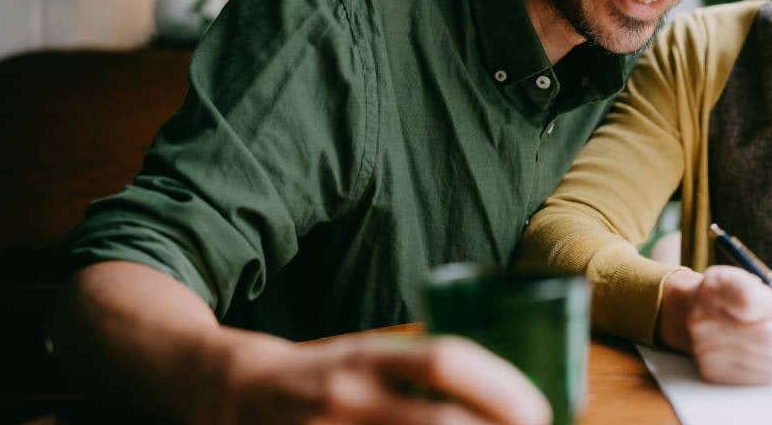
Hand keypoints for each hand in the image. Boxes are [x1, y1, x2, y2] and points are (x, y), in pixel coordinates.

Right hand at [215, 331, 550, 424]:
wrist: (233, 394)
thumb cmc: (321, 374)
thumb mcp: (368, 354)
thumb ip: (421, 372)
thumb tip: (505, 394)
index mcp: (367, 356)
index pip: (444, 361)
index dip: (499, 386)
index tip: (539, 408)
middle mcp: (348, 395)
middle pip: (440, 423)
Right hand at [665, 266, 771, 384]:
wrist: (698, 313)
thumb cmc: (743, 296)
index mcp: (718, 286)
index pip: (753, 301)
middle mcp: (704, 317)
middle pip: (767, 337)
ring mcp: (706, 348)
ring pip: (771, 360)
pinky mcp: (714, 373)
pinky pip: (763, 375)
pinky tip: (766, 353)